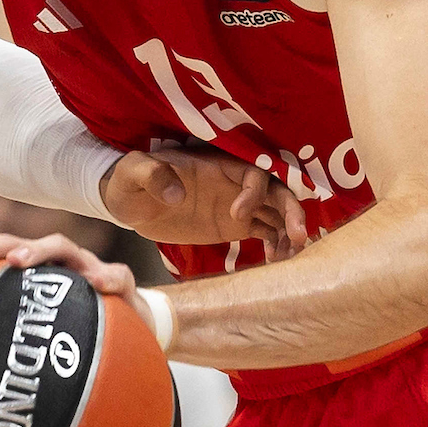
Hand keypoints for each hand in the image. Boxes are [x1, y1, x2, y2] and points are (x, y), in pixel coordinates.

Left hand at [0, 231, 170, 343]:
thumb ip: (3, 351)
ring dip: (39, 250)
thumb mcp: (35, 346)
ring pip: (61, 246)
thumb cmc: (73, 339)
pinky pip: (117, 276)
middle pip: (13, 245)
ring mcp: (84, 268)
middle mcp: (51, 265)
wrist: (132, 332)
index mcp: (25, 276)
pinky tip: (100, 286)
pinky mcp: (118, 282)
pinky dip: (108, 277)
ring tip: (19, 261)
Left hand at [103, 144, 307, 257]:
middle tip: (297, 236)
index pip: (251, 173)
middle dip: (291, 210)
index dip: (252, 192)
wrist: (130, 202)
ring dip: (289, 231)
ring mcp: (237, 204)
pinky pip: (266, 231)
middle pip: (276, 191)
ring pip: (276, 213)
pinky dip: (277, 244)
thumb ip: (152, 175)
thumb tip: (174, 192)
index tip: (238, 215)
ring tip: (291, 256)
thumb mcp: (134, 172)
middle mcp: (233, 183)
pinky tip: (277, 261)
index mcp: (216, 165)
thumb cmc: (131, 181)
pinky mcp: (234, 225)